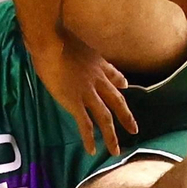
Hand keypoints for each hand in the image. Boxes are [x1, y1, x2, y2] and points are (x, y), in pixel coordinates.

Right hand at [29, 28, 136, 156]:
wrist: (51, 43)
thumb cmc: (57, 37)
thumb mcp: (74, 39)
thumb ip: (77, 45)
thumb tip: (73, 42)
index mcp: (96, 64)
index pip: (112, 74)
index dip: (119, 82)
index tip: (124, 86)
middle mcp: (97, 80)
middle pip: (116, 101)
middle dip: (126, 116)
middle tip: (134, 129)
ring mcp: (87, 93)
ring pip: (105, 118)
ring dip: (111, 136)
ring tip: (115, 151)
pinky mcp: (75, 102)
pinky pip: (85, 124)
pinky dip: (89, 138)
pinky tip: (92, 150)